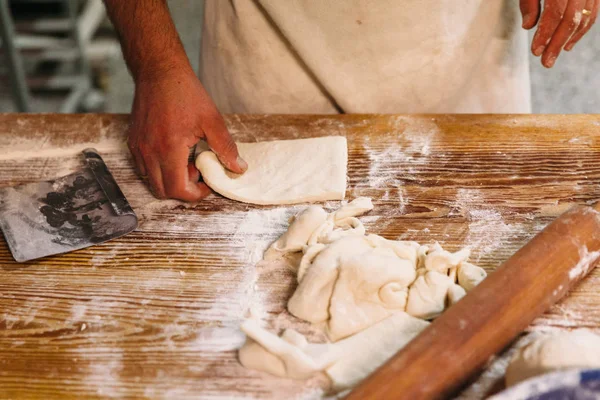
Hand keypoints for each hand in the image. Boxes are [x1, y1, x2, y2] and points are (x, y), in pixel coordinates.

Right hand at [128, 67, 246, 200]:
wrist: (159, 71)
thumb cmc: (185, 92)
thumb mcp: (212, 120)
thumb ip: (225, 147)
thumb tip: (239, 168)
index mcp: (168, 148)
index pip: (178, 189)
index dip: (195, 194)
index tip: (207, 183)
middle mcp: (149, 152)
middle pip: (162, 191)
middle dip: (183, 189)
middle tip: (198, 173)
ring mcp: (138, 147)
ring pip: (151, 181)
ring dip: (170, 179)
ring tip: (187, 160)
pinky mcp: (133, 142)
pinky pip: (144, 167)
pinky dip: (160, 169)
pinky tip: (174, 153)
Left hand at [520, 0, 597, 67]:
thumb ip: (529, 3)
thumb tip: (528, 26)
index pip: (555, 13)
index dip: (545, 33)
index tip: (536, 51)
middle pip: (571, 19)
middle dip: (557, 44)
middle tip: (546, 62)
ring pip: (584, 18)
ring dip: (568, 40)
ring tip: (552, 55)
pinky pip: (592, 14)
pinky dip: (580, 31)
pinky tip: (567, 45)